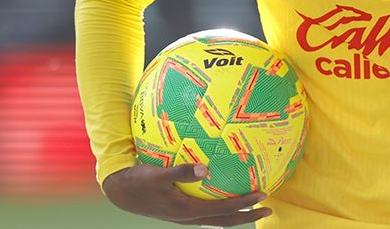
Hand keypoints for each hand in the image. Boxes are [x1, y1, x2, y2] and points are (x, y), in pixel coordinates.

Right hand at [102, 163, 270, 225]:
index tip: (264, 195)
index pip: (224, 211)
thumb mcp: (157, 175)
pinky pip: (207, 210)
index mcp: (188, 211)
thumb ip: (181, 172)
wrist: (120, 192)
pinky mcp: (181, 210)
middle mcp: (190, 217)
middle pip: (225, 221)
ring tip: (252, 202)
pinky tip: (223, 190)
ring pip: (217, 218)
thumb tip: (205, 168)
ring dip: (236, 212)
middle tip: (269, 208)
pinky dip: (221, 205)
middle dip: (248, 216)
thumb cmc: (138, 181)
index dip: (245, 204)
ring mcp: (186, 215)